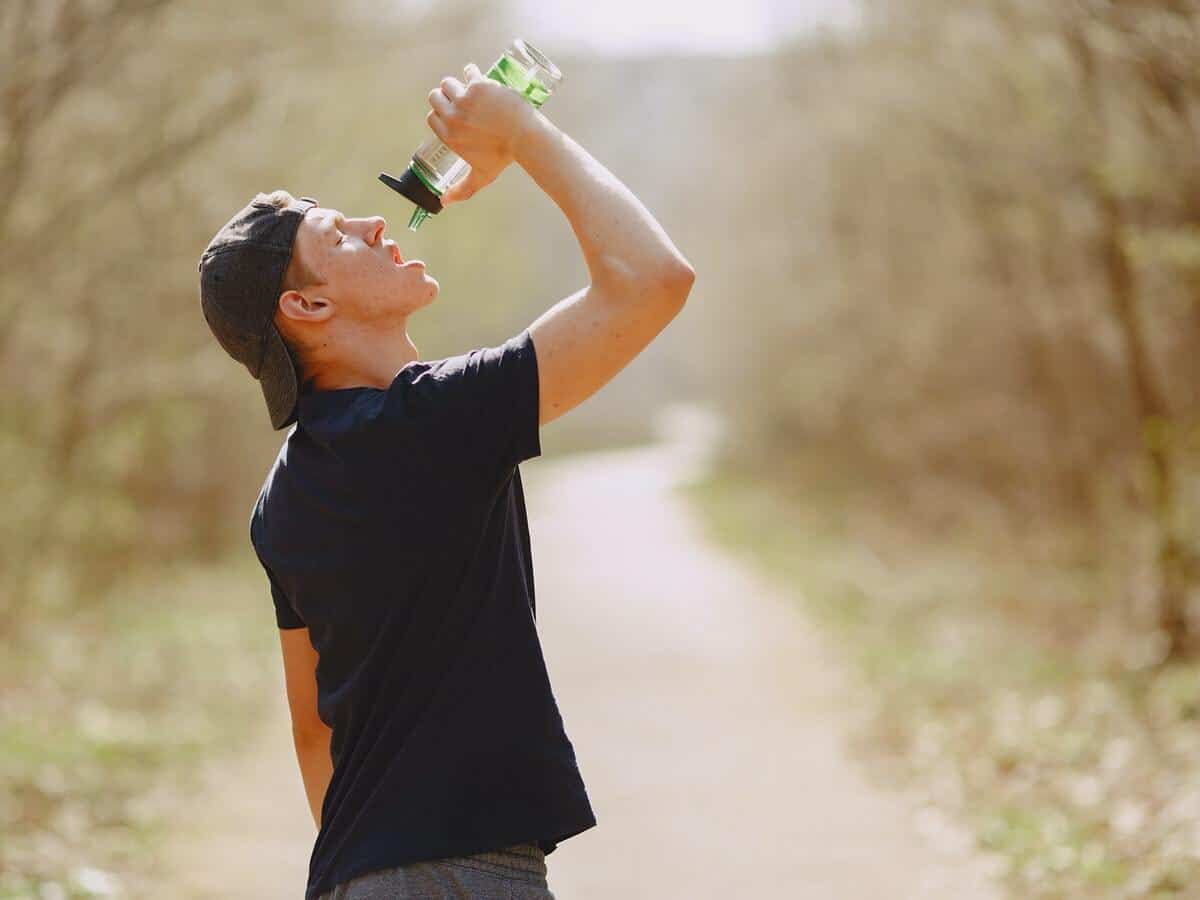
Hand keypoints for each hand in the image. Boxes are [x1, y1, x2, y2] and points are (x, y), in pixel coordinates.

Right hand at [426, 62, 536, 205]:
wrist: (525, 138)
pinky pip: (468, 71)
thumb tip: (443, 203)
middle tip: (458, 99)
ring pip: (448, 83)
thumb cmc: (503, 158)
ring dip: (456, 84)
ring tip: (467, 87)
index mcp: (449, 136)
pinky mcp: (478, 85)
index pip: (432, 118)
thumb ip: (461, 190)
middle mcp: (452, 117)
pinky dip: (471, 72)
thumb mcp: (480, 176)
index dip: (440, 114)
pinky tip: (476, 75)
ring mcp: (464, 100)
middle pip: (435, 98)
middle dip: (444, 97)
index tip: (451, 113)